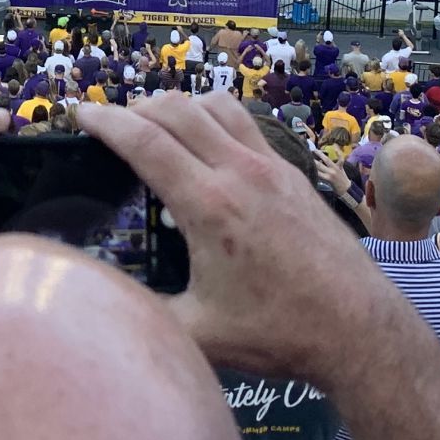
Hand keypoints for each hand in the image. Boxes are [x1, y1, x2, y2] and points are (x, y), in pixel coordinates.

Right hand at [75, 92, 385, 383]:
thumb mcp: (199, 334)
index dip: (106, 122)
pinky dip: (216, 118)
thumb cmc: (279, 333)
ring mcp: (272, 168)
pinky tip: (210, 142)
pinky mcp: (295, 175)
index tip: (81, 112)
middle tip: (110, 121)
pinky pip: (247, 124)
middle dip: (135, 107)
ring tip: (156, 123)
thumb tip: (104, 301)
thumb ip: (146, 314)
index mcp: (210, 206)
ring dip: (179, 105)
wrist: (359, 329)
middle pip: (177, 110)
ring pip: (217, 106)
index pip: (145, 142)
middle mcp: (240, 173)